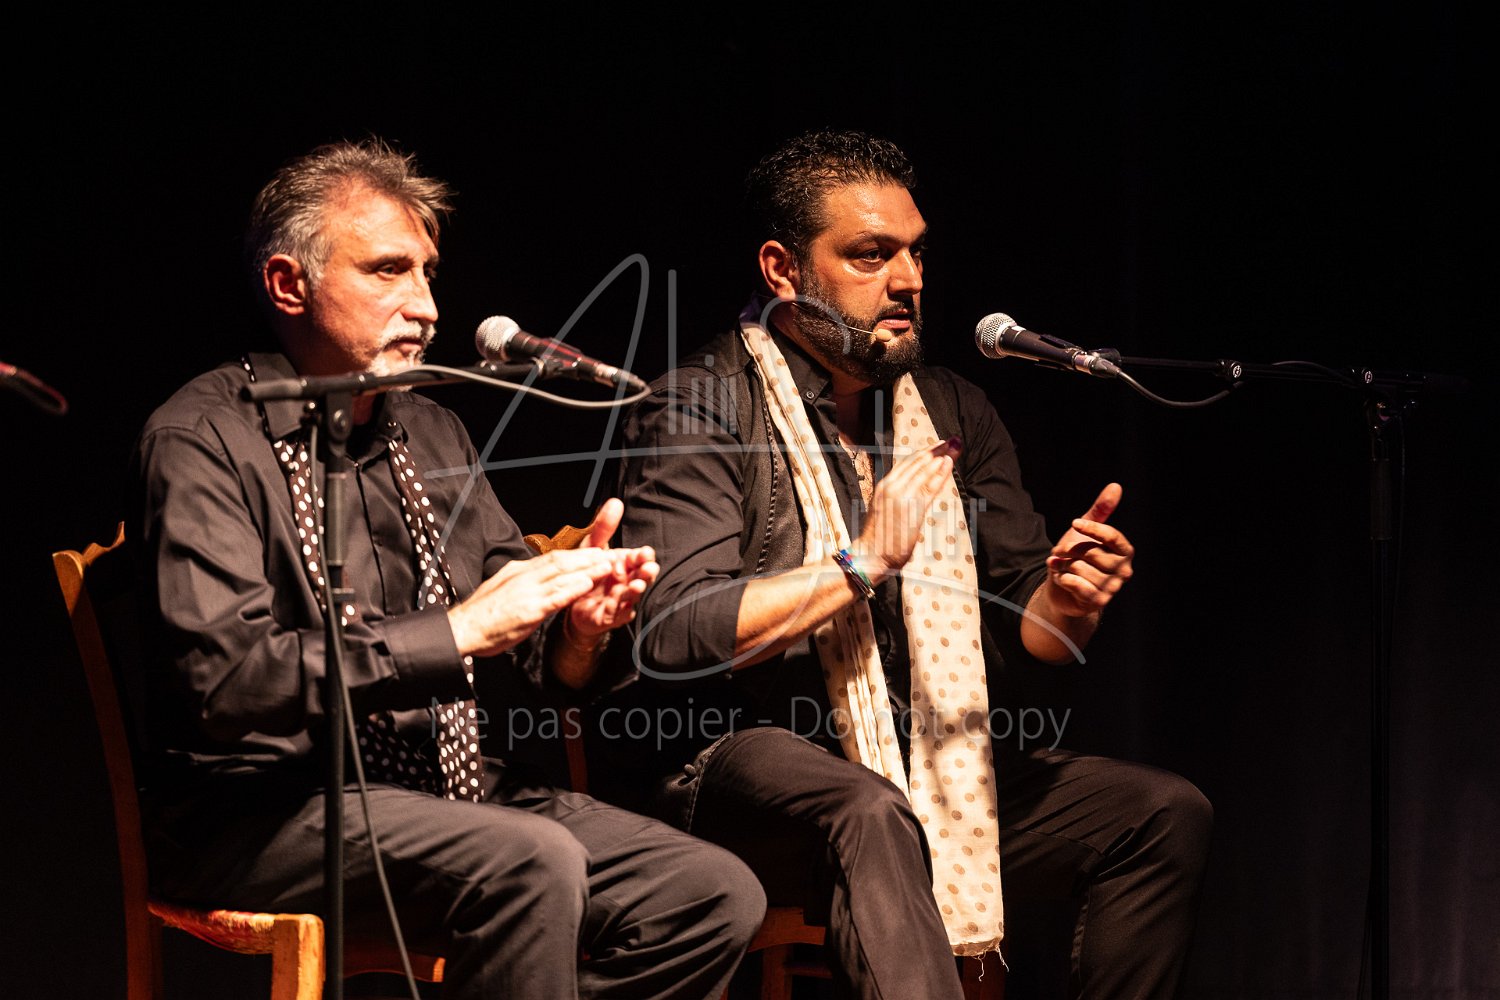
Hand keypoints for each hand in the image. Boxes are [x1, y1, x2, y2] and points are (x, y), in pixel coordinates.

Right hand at [448, 546, 619, 658]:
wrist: (462, 630)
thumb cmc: (482, 615)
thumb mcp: (503, 589)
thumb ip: (522, 581)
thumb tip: (535, 575)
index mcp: (518, 571)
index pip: (552, 558)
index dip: (576, 555)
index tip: (594, 552)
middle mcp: (524, 577)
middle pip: (561, 561)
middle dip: (587, 557)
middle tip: (609, 553)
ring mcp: (526, 592)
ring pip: (562, 575)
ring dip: (587, 569)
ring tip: (607, 566)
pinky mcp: (528, 610)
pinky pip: (555, 597)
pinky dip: (573, 589)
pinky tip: (588, 584)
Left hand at [564, 498, 658, 642]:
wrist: (572, 602)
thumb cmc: (587, 573)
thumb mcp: (592, 547)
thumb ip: (604, 528)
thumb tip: (615, 502)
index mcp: (626, 564)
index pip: (641, 558)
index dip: (644, 556)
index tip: (643, 553)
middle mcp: (628, 581)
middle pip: (643, 576)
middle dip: (647, 573)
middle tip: (647, 569)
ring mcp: (622, 599)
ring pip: (634, 595)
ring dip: (636, 591)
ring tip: (635, 585)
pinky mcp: (612, 616)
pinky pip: (617, 613)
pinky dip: (617, 609)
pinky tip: (615, 603)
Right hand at [851, 437, 960, 583]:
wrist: (869, 555)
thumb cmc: (879, 539)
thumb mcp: (887, 513)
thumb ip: (898, 501)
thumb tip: (912, 498)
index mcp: (885, 486)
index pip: (907, 464)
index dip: (924, 453)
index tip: (937, 445)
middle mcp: (892, 486)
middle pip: (917, 462)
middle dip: (936, 450)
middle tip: (952, 440)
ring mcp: (902, 495)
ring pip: (924, 470)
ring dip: (941, 456)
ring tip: (954, 445)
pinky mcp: (912, 507)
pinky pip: (930, 486)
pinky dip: (940, 472)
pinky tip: (949, 462)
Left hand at [1042, 482, 1134, 618]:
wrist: (1062, 586)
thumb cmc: (1077, 556)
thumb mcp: (1086, 530)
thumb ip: (1101, 510)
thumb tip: (1115, 486)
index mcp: (1124, 551)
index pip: (1112, 536)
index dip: (1091, 529)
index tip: (1075, 523)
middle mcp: (1123, 570)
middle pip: (1091, 553)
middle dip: (1070, 551)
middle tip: (1064, 554)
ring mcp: (1112, 587)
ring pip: (1081, 568)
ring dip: (1064, 567)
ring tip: (1064, 568)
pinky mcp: (1098, 601)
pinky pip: (1077, 585)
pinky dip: (1063, 580)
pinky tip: (1062, 579)